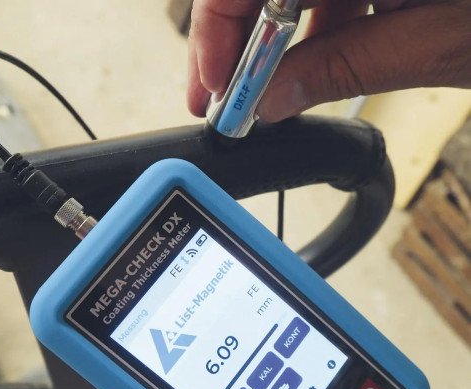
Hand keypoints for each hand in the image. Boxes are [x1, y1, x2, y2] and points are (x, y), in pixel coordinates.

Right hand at [187, 0, 470, 121]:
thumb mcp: (440, 46)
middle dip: (234, 37)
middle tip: (220, 95)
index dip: (218, 30)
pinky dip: (315, 21)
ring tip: (264, 91)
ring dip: (272, 36)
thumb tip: (273, 100)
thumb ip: (345, 68)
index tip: (213, 88)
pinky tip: (314, 57)